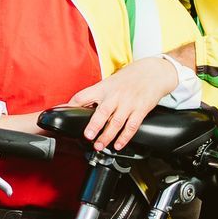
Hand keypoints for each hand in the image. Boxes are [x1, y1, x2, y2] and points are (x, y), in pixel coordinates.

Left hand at [68, 54, 182, 150]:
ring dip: (107, 136)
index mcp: (104, 88)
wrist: (154, 72)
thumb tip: (82, 106)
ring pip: (116, 122)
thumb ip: (97, 94)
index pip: (84, 95)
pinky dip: (125, 137)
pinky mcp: (140, 110)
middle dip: (94, 125)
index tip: (64, 112)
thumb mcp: (110, 82)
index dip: (72, 104)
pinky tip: (119, 145)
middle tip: (88, 137)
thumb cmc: (130, 78)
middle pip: (102, 112)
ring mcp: (128, 103)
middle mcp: (115, 96)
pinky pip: (131, 126)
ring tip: (100, 145)